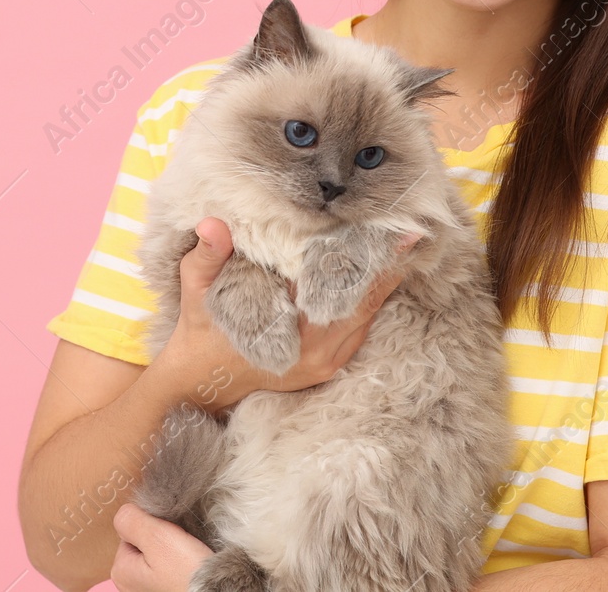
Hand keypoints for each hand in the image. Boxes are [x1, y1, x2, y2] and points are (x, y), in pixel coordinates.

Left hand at [110, 503, 211, 591]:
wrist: (219, 591)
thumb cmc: (187, 573)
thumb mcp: (156, 538)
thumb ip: (132, 520)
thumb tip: (124, 511)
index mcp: (120, 572)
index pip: (130, 529)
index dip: (151, 524)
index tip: (169, 532)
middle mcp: (130, 584)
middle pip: (144, 541)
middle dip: (162, 536)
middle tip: (180, 543)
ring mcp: (150, 588)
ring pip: (158, 552)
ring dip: (173, 547)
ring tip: (188, 552)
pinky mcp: (169, 587)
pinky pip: (171, 565)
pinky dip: (181, 559)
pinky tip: (190, 561)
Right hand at [151, 216, 410, 413]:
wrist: (203, 384)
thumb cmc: (200, 333)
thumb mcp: (195, 293)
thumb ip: (207, 259)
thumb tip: (214, 223)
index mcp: (289, 333)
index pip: (336, 286)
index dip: (365, 257)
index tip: (391, 232)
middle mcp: (317, 352)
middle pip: (364, 300)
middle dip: (386, 265)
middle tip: (412, 230)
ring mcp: (327, 361)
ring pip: (368, 314)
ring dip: (384, 281)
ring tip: (405, 244)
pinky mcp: (331, 363)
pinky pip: (361, 326)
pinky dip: (372, 298)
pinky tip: (383, 274)